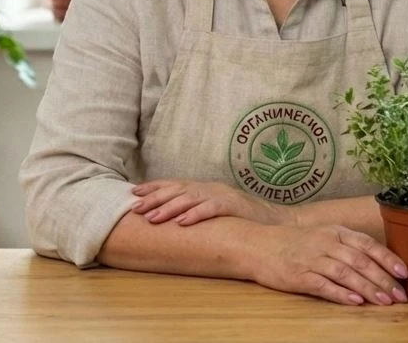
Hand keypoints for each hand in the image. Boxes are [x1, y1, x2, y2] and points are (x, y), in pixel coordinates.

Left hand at [130, 179, 291, 225]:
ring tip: (153, 218)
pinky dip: (195, 214)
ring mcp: (221, 195)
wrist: (274, 220)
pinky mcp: (233, 205)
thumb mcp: (215, 209)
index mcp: (204, 188)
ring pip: (190, 198)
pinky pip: (211, 209)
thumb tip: (171, 217)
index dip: (154, 187)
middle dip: (154, 198)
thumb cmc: (242, 217)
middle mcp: (210, 187)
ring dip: (169, 208)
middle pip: (178, 190)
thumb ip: (197, 208)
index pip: (175, 184)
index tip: (133, 193)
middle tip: (135, 207)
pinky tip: (182, 222)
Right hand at [248, 224, 407, 305]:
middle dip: (383, 279)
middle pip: (360, 261)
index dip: (388, 258)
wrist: (259, 245)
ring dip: (368, 288)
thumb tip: (379, 261)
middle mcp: (326, 243)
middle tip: (400, 295)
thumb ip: (348, 245)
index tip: (404, 272)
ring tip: (384, 301)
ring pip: (346, 273)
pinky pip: (324, 285)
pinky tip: (355, 301)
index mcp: (335, 232)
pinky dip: (341, 293)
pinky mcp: (299, 276)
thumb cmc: (296, 242)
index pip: (367, 244)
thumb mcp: (324, 235)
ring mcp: (312, 259)